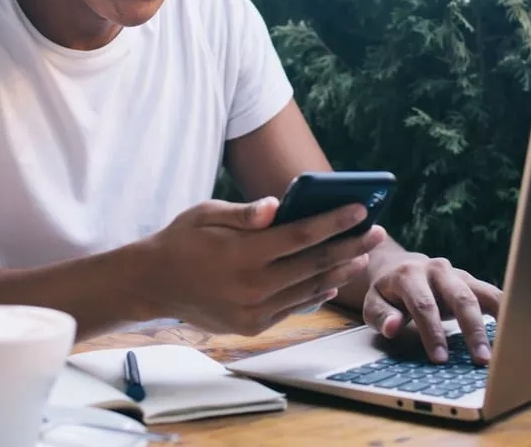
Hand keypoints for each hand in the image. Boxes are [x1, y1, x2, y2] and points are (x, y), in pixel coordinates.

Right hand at [139, 198, 386, 335]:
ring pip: (309, 288)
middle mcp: (253, 285)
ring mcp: (254, 310)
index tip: (360, 209)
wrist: (154, 283)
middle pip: (314, 263)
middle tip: (376, 232)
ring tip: (361, 255)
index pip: (301, 235)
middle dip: (350, 245)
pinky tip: (331, 280)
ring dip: (339, 270)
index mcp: (243, 253)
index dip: (334, 221)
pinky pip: (294, 308)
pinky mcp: (252, 325)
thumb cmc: (181, 239)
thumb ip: (244, 213)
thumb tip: (277, 205)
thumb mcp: (205, 214)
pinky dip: (316, 293)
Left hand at [362, 253, 501, 364]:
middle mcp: (436, 269)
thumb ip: (380, 315)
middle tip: (480, 359)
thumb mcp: (374, 302)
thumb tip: (393, 327)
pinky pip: (494, 296)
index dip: (432, 332)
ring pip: (482, 294)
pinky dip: (508, 313)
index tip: (439, 358)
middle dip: (471, 329)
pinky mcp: (472, 282)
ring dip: (497, 322)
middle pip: (460, 297)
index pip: (423, 304)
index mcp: (409, 274)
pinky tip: (518, 333)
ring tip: (509, 349)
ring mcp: (458, 274)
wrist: (398, 266)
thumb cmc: (388, 292)